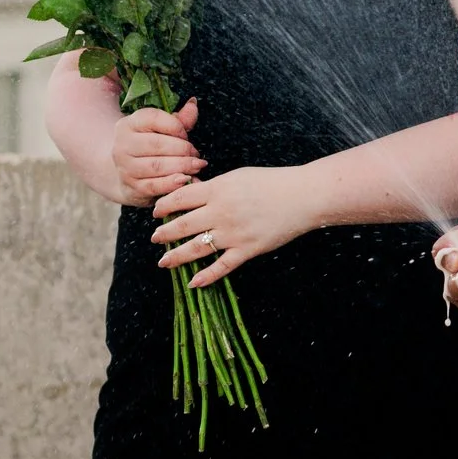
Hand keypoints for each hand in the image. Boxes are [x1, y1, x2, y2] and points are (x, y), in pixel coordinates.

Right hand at [112, 100, 202, 206]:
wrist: (124, 174)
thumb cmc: (149, 147)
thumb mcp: (160, 129)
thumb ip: (179, 119)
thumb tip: (193, 104)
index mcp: (129, 124)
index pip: (153, 118)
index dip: (175, 126)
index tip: (187, 134)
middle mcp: (122, 145)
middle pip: (157, 144)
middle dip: (183, 149)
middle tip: (196, 155)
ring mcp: (125, 167)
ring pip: (157, 166)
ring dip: (182, 166)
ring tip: (196, 166)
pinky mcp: (131, 187)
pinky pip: (154, 186)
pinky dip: (172, 184)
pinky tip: (186, 179)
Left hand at [152, 166, 315, 286]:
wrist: (302, 196)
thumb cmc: (271, 182)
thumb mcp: (238, 176)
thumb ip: (213, 186)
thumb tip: (190, 192)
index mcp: (218, 190)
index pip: (180, 198)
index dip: (163, 206)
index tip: (156, 212)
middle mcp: (221, 212)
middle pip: (182, 225)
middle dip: (163, 234)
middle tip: (155, 238)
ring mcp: (233, 233)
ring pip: (195, 249)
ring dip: (176, 257)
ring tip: (164, 262)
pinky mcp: (247, 249)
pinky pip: (222, 267)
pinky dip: (206, 277)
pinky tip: (193, 283)